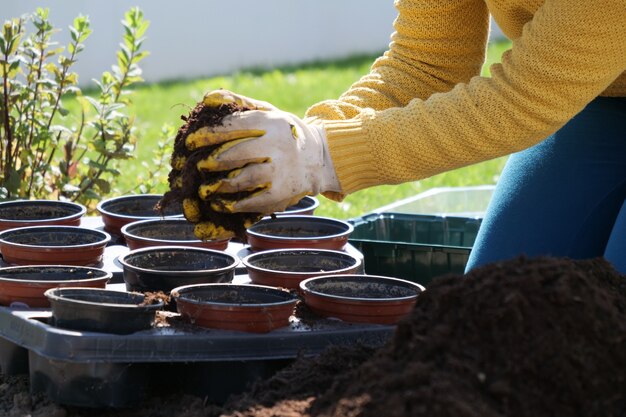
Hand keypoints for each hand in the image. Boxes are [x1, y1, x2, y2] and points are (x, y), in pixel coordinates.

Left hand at [186, 90, 340, 213]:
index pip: (234, 126)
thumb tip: (208, 98)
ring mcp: (281, 171)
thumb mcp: (268, 113)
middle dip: (213, 161)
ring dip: (220, 185)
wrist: (318, 159)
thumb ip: (240, 105)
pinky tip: (220, 203)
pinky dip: (233, 204)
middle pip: (237, 153)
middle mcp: (278, 146)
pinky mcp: (282, 193)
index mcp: (272, 122)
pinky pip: (253, 201)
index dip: (209, 134)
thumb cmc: (284, 133)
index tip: (191, 141)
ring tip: (206, 188)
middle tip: (199, 165)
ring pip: (243, 179)